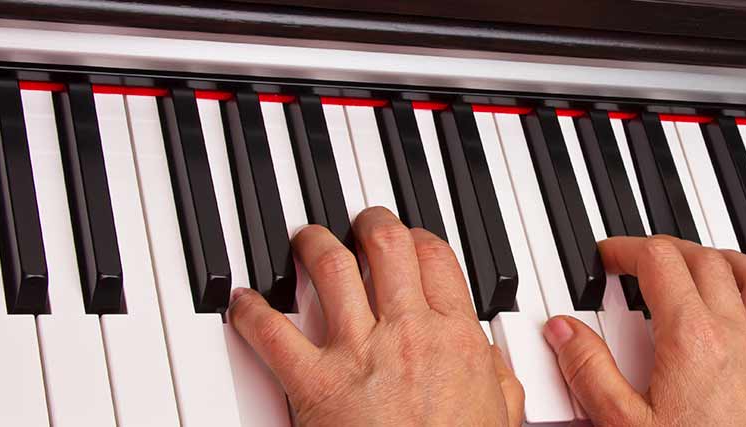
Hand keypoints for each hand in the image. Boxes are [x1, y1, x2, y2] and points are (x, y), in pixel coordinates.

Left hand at [229, 207, 523, 425]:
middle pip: (386, 247)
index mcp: (456, 338)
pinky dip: (251, 312)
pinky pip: (272, 334)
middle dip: (369, 224)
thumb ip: (497, 377)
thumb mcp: (500, 416)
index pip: (435, 258)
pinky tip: (244, 303)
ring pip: (331, 269)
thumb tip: (489, 357)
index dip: (418, 237)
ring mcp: (359, 353)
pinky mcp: (314, 383)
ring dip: (314, 244)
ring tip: (306, 240)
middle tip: (359, 223)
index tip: (408, 239)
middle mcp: (409, 333)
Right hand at [543, 236, 745, 426]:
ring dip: (729, 263)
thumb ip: (589, 371)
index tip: (609, 258)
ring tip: (704, 265)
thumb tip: (564, 331)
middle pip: (708, 261)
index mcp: (691, 338)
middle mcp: (737, 337)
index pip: (660, 262)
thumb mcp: (620, 425)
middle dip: (671, 249)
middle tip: (642, 260)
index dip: (628, 249)